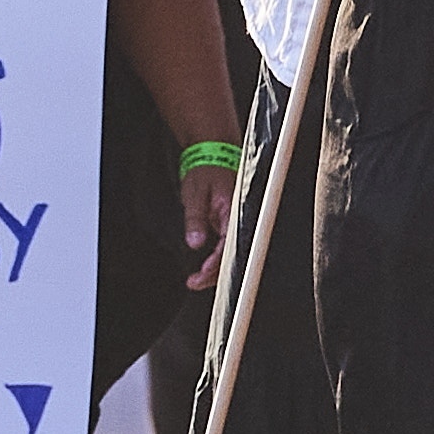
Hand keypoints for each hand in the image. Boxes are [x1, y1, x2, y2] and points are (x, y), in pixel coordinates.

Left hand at [178, 156, 236, 290]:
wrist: (213, 151)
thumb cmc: (205, 169)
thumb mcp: (196, 192)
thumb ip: (196, 218)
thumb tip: (195, 243)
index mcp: (234, 210)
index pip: (228, 244)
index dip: (216, 262)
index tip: (201, 272)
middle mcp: (239, 218)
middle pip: (232, 254)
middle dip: (214, 273)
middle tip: (194, 282)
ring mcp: (235, 221)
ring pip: (230, 252)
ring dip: (215, 269)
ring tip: (196, 281)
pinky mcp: (230, 222)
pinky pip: (227, 245)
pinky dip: (216, 258)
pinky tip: (205, 268)